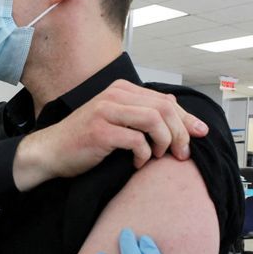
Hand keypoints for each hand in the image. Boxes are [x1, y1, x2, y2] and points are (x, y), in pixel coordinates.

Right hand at [13, 80, 208, 190]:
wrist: (51, 152)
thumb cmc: (86, 139)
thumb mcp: (117, 119)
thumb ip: (143, 110)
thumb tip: (174, 102)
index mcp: (122, 90)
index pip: (166, 100)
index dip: (187, 118)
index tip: (200, 134)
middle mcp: (115, 95)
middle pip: (164, 108)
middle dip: (180, 132)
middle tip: (182, 153)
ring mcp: (106, 111)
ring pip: (154, 121)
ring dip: (164, 142)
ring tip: (158, 156)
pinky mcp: (100, 131)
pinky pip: (136, 141)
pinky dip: (143, 155)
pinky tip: (138, 163)